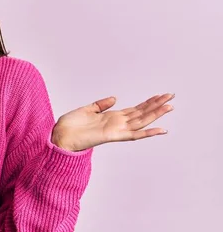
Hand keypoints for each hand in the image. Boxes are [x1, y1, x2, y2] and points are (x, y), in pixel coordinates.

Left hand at [51, 93, 174, 151]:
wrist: (60, 135)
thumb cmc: (70, 125)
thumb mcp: (87, 110)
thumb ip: (101, 105)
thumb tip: (115, 98)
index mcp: (111, 117)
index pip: (135, 109)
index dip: (148, 102)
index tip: (160, 95)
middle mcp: (117, 123)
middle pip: (142, 113)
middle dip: (157, 105)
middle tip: (171, 96)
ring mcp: (116, 130)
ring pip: (141, 121)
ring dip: (156, 114)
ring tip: (170, 106)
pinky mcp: (113, 135)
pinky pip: (133, 134)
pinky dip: (147, 133)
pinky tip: (160, 129)